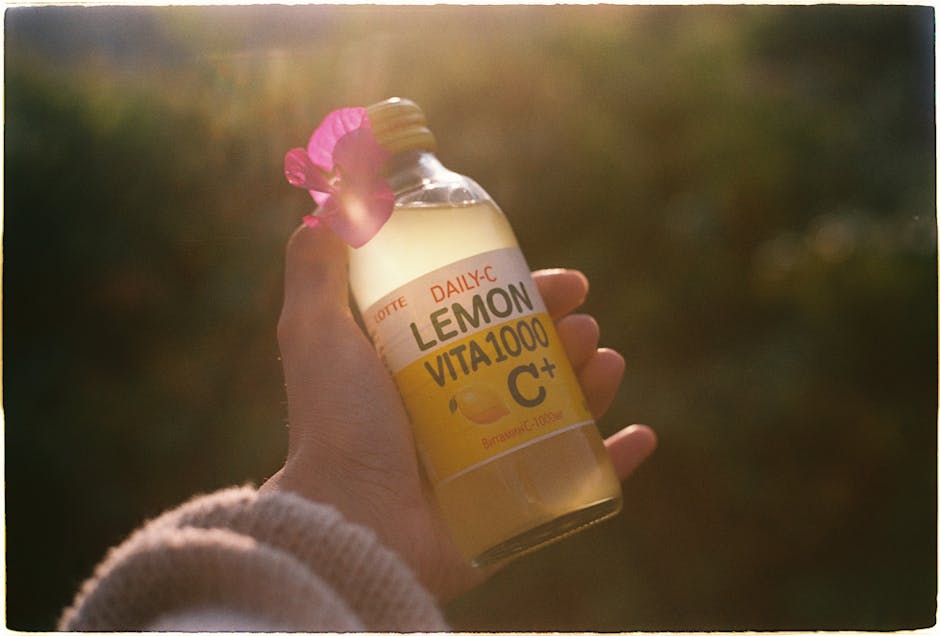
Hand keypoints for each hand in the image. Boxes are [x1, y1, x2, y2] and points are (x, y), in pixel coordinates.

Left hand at [261, 223, 656, 601]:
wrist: (351, 522)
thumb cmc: (337, 427)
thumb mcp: (316, 334)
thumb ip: (315, 271)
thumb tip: (326, 212)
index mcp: (426, 374)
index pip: (493, 323)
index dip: (533, 298)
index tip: (564, 282)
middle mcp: (461, 415)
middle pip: (533, 363)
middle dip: (567, 336)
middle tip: (583, 323)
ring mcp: (493, 463)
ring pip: (561, 414)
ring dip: (595, 383)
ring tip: (604, 361)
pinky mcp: (517, 510)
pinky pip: (579, 484)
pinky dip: (613, 463)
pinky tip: (640, 436)